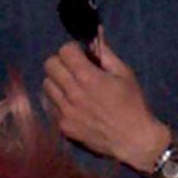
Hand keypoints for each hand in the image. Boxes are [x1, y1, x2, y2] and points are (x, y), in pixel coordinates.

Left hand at [42, 28, 167, 170]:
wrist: (131, 139)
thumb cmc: (132, 104)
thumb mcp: (124, 73)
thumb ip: (106, 54)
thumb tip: (95, 37)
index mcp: (87, 77)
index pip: (64, 51)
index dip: (72, 50)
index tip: (81, 56)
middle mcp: (72, 93)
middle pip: (49, 66)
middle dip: (61, 63)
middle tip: (73, 70)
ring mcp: (65, 112)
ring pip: (46, 86)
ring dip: (56, 82)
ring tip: (70, 87)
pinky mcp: (63, 127)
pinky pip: (50, 107)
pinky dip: (57, 101)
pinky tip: (70, 104)